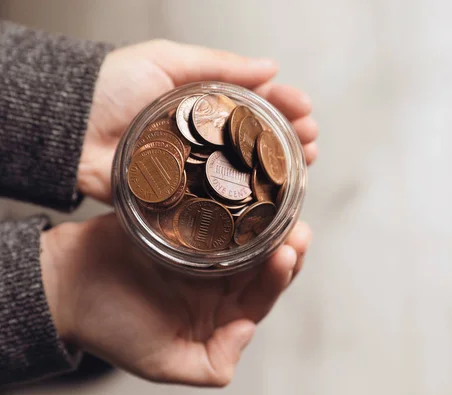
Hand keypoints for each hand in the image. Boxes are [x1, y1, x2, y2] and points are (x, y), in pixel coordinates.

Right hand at [40, 213, 310, 385]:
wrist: (66, 284)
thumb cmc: (110, 327)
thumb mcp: (161, 361)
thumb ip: (210, 364)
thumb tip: (246, 331)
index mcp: (221, 313)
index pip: (262, 296)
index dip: (279, 277)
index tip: (288, 253)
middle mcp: (220, 279)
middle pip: (266, 262)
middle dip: (286, 245)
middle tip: (298, 226)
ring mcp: (205, 247)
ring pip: (250, 233)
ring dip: (269, 219)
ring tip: (282, 202)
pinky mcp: (188, 218)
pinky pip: (219, 208)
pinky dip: (236, 198)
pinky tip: (250, 185)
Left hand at [78, 40, 318, 203]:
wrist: (69, 129)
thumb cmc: (111, 87)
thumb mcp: (167, 60)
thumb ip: (219, 65)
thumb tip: (270, 66)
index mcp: (207, 107)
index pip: (258, 106)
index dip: (285, 107)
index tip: (304, 109)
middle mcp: (208, 141)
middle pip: (261, 143)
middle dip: (292, 141)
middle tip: (311, 140)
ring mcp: (198, 172)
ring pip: (250, 176)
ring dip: (281, 173)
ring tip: (304, 167)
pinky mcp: (184, 200)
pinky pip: (222, 205)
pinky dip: (250, 207)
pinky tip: (273, 204)